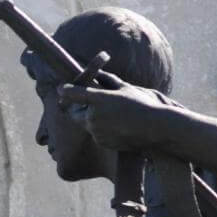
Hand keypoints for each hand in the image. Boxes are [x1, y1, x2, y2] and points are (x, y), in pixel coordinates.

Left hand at [57, 71, 185, 152]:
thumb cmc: (142, 104)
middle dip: (78, 108)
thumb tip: (97, 74)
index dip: (65, 90)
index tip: (61, 88)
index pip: (73, 94)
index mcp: (99, 100)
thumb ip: (108, 80)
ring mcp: (96, 131)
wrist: (155, 129)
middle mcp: (94, 116)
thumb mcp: (125, 88)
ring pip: (87, 124)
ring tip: (114, 116)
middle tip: (85, 104)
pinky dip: (102, 130)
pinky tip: (119, 127)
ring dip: (93, 119)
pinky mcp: (102, 142)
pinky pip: (97, 135)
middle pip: (75, 113)